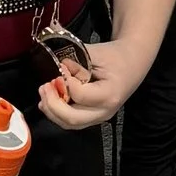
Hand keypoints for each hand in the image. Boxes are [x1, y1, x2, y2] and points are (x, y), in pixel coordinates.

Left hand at [41, 30, 156, 127]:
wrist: (132, 63)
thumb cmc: (116, 56)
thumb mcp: (97, 52)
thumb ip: (76, 59)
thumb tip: (58, 66)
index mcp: (110, 94)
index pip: (80, 95)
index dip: (65, 82)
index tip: (62, 67)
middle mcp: (105, 111)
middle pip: (72, 118)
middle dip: (52, 104)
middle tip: (44, 86)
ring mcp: (99, 117)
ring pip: (69, 124)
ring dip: (51, 110)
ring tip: (44, 92)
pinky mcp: (93, 117)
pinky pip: (72, 121)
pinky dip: (57, 113)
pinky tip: (48, 101)